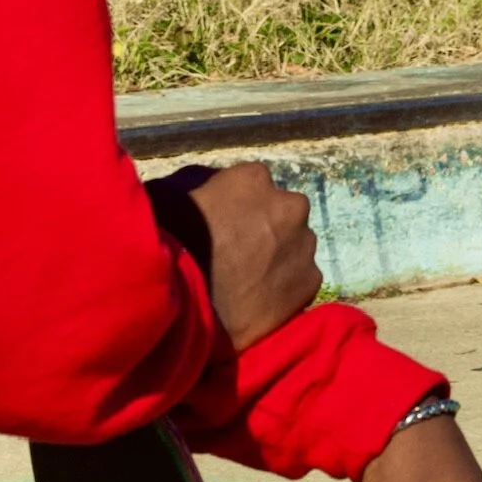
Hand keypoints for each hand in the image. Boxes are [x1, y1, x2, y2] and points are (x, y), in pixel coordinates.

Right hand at [178, 161, 321, 351]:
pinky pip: (301, 279)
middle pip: (283, 211)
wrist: (184, 304)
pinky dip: (286, 287)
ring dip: (280, 256)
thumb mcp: (170, 192)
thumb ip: (202, 182)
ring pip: (296, 245)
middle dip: (268, 226)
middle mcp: (289, 205)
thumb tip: (212, 184)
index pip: (254, 184)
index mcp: (255, 178)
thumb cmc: (170, 242)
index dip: (239, 205)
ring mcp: (303, 245)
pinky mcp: (310, 282)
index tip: (226, 224)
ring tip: (251, 281)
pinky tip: (261, 299)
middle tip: (241, 253)